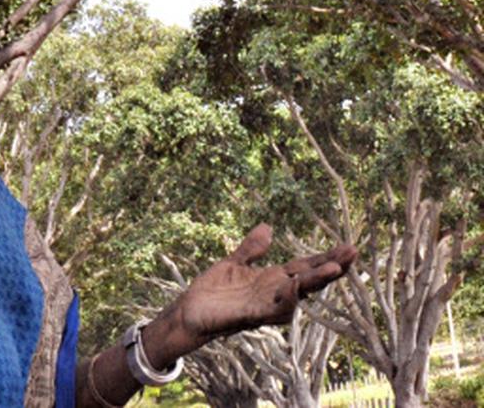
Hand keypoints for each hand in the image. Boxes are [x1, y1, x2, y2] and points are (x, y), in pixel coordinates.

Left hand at [143, 223, 356, 365]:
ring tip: (333, 268)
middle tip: (353, 253)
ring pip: (298, 295)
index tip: (349, 246)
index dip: (326, 258)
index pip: (306, 267)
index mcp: (272, 279)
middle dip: (331, 268)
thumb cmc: (213, 291)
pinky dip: (286, 299)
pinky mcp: (251, 316)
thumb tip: (268, 228)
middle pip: (309, 280)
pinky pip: (274, 309)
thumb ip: (251, 249)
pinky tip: (295, 285)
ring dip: (315, 283)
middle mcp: (274, 293)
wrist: (189, 311)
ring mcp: (265, 305)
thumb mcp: (233, 262)